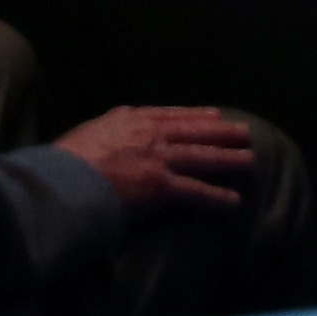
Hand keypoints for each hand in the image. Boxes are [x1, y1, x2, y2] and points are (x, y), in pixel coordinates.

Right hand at [54, 105, 254, 211]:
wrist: (66, 178)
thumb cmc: (68, 159)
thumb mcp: (89, 132)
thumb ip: (107, 133)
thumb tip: (109, 140)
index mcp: (131, 118)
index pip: (172, 115)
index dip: (196, 115)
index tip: (214, 114)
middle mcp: (151, 133)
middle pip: (195, 131)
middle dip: (222, 131)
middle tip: (244, 131)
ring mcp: (159, 158)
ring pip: (202, 157)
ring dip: (228, 158)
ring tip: (250, 159)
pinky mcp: (162, 185)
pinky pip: (196, 192)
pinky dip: (216, 198)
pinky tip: (234, 201)